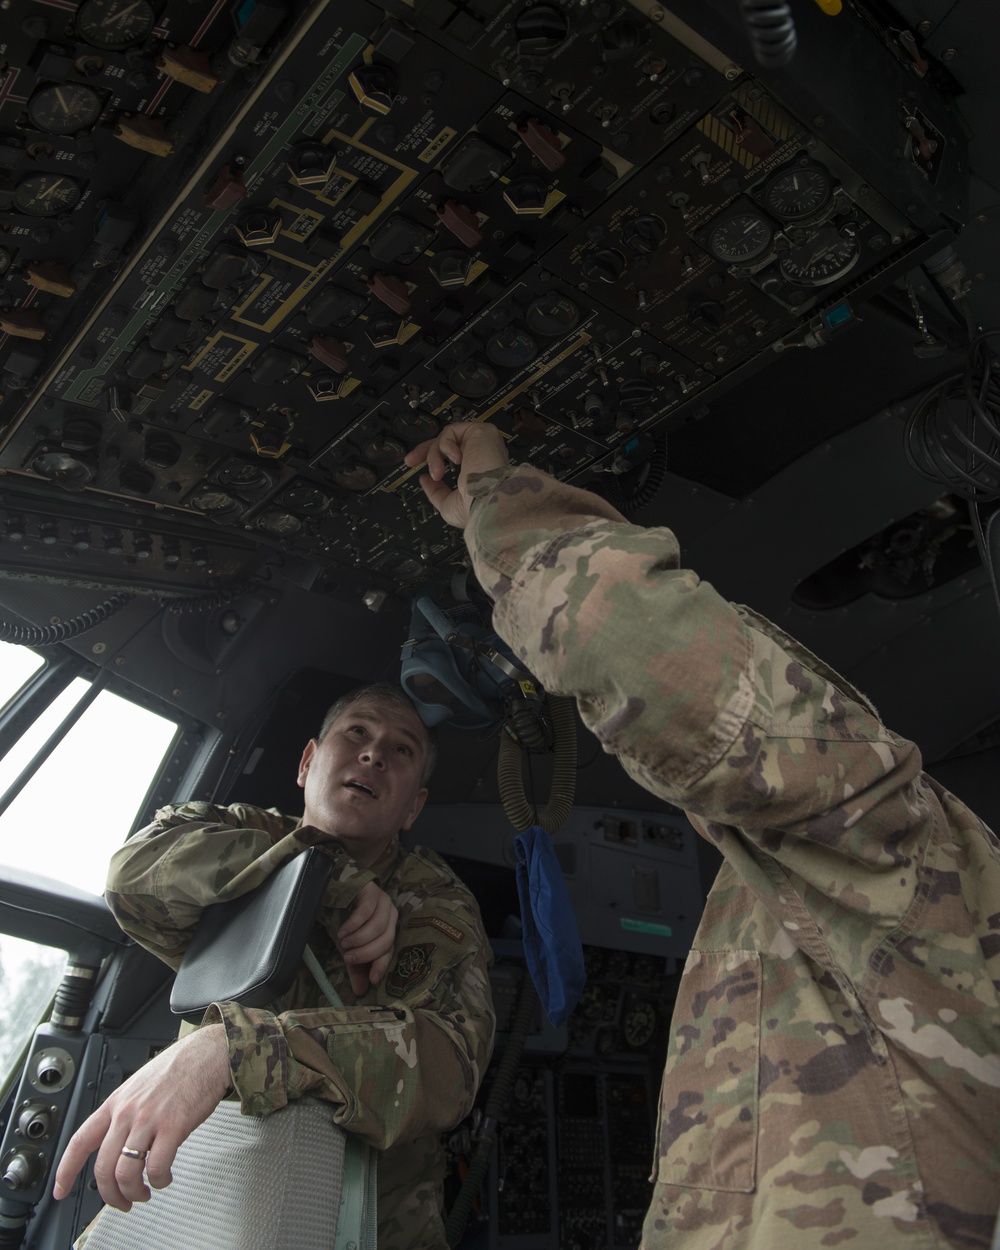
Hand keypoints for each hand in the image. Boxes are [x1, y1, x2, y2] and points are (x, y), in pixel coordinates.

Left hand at [53, 1023, 230, 1209]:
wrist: (209, 1053)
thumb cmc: (179, 1068)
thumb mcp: (139, 1085)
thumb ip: (126, 1112)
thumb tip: (119, 1142)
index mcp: (116, 1102)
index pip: (80, 1141)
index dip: (65, 1170)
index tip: (61, 1189)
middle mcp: (128, 1112)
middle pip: (103, 1167)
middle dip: (110, 1195)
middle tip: (121, 1202)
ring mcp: (149, 1119)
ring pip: (126, 1172)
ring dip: (134, 1192)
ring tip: (144, 1193)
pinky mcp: (174, 1126)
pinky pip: (157, 1167)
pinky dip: (159, 1180)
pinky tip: (164, 1177)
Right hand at [337, 880, 398, 993]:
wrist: (337, 888)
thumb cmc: (346, 919)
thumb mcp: (351, 946)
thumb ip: (356, 967)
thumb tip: (360, 992)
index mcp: (389, 929)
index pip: (390, 950)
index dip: (381, 965)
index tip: (372, 980)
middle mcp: (391, 915)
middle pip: (386, 939)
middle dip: (366, 952)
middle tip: (348, 958)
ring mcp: (383, 901)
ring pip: (378, 926)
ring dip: (359, 939)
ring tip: (343, 943)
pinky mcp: (372, 891)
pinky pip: (366, 911)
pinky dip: (353, 925)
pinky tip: (342, 931)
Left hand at [404, 422, 509, 528]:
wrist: (489, 500)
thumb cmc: (476, 508)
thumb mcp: (449, 505)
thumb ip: (436, 492)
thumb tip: (425, 480)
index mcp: (480, 471)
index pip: (454, 459)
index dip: (435, 462)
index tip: (423, 473)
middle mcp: (482, 456)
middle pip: (447, 444)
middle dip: (425, 452)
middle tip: (410, 461)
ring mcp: (482, 443)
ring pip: (446, 439)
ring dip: (434, 456)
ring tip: (437, 473)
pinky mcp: (481, 431)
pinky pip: (452, 431)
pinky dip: (445, 446)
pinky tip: (457, 460)